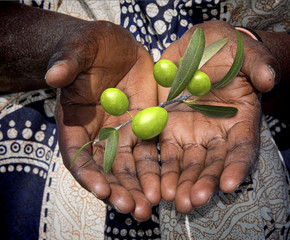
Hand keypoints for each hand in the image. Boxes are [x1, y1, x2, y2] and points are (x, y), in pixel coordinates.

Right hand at [45, 21, 159, 220]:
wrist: (116, 46)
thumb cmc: (91, 47)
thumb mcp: (78, 48)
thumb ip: (67, 63)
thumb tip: (53, 74)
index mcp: (76, 122)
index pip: (78, 154)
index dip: (87, 173)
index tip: (101, 189)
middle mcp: (98, 134)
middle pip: (106, 169)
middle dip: (118, 190)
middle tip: (133, 208)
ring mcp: (123, 132)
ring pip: (129, 166)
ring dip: (138, 187)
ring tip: (150, 206)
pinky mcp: (144, 126)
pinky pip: (150, 151)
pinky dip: (156, 169)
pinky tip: (165, 185)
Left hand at [158, 20, 278, 212]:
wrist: (196, 48)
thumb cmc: (225, 49)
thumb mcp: (244, 52)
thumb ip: (258, 65)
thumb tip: (269, 80)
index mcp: (240, 120)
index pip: (242, 148)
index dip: (237, 166)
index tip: (229, 184)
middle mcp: (217, 134)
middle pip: (212, 163)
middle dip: (203, 182)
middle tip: (192, 201)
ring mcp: (192, 134)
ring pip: (187, 164)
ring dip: (181, 183)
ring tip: (174, 200)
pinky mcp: (168, 130)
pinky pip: (164, 152)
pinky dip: (161, 169)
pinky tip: (156, 185)